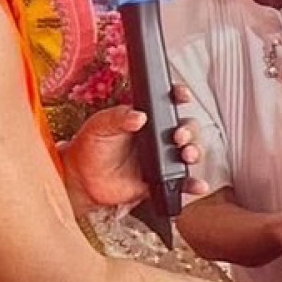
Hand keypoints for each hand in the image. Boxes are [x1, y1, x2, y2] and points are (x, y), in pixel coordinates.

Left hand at [62, 105, 205, 211]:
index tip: (182, 96)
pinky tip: (198, 185)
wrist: (83, 180)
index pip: (168, 104)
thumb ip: (118, 117)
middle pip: (186, 128)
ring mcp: (162, 159)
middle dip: (189, 130)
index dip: (179, 97)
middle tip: (178, 136)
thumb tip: (139, 116)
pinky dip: (194, 184)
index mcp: (145, 119)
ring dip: (195, 152)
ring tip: (187, 155)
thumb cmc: (90, 147)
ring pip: (189, 152)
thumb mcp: (100, 125)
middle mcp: (158, 138)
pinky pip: (183, 181)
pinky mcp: (163, 179)